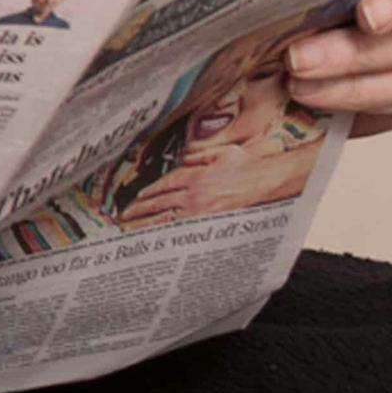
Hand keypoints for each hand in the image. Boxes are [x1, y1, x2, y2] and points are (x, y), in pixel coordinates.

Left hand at [117, 141, 319, 226]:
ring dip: (145, 225)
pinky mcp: (210, 221)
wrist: (268, 180)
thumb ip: (199, 155)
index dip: (147, 194)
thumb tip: (184, 158)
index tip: (136, 199)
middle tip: (122, 218)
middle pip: (158, 203)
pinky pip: (184, 230)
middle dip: (138, 211)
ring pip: (165, 219)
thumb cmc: (249, 166)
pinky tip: (157, 240)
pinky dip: (168, 234)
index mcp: (193, 175)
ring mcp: (201, 208)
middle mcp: (193, 192)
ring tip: (130, 231)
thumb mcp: (222, 152)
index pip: (162, 186)